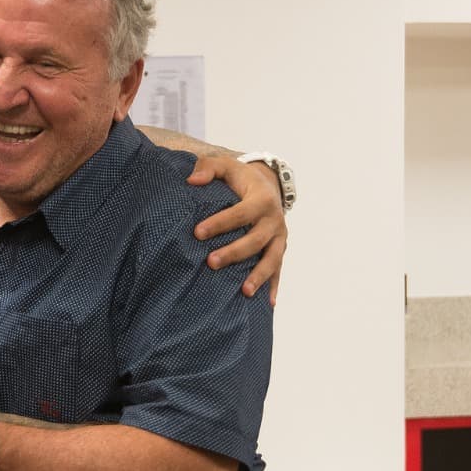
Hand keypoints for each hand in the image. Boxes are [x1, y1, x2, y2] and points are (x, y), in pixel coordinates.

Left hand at [187, 155, 287, 303]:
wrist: (267, 184)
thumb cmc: (240, 178)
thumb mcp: (226, 166)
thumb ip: (208, 167)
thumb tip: (191, 180)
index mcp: (261, 199)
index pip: (241, 213)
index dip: (220, 223)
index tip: (197, 233)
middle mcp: (274, 220)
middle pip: (256, 240)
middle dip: (234, 252)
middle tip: (210, 262)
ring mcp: (279, 237)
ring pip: (272, 259)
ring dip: (259, 276)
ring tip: (244, 291)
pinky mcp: (279, 249)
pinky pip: (278, 270)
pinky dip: (273, 286)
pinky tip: (267, 304)